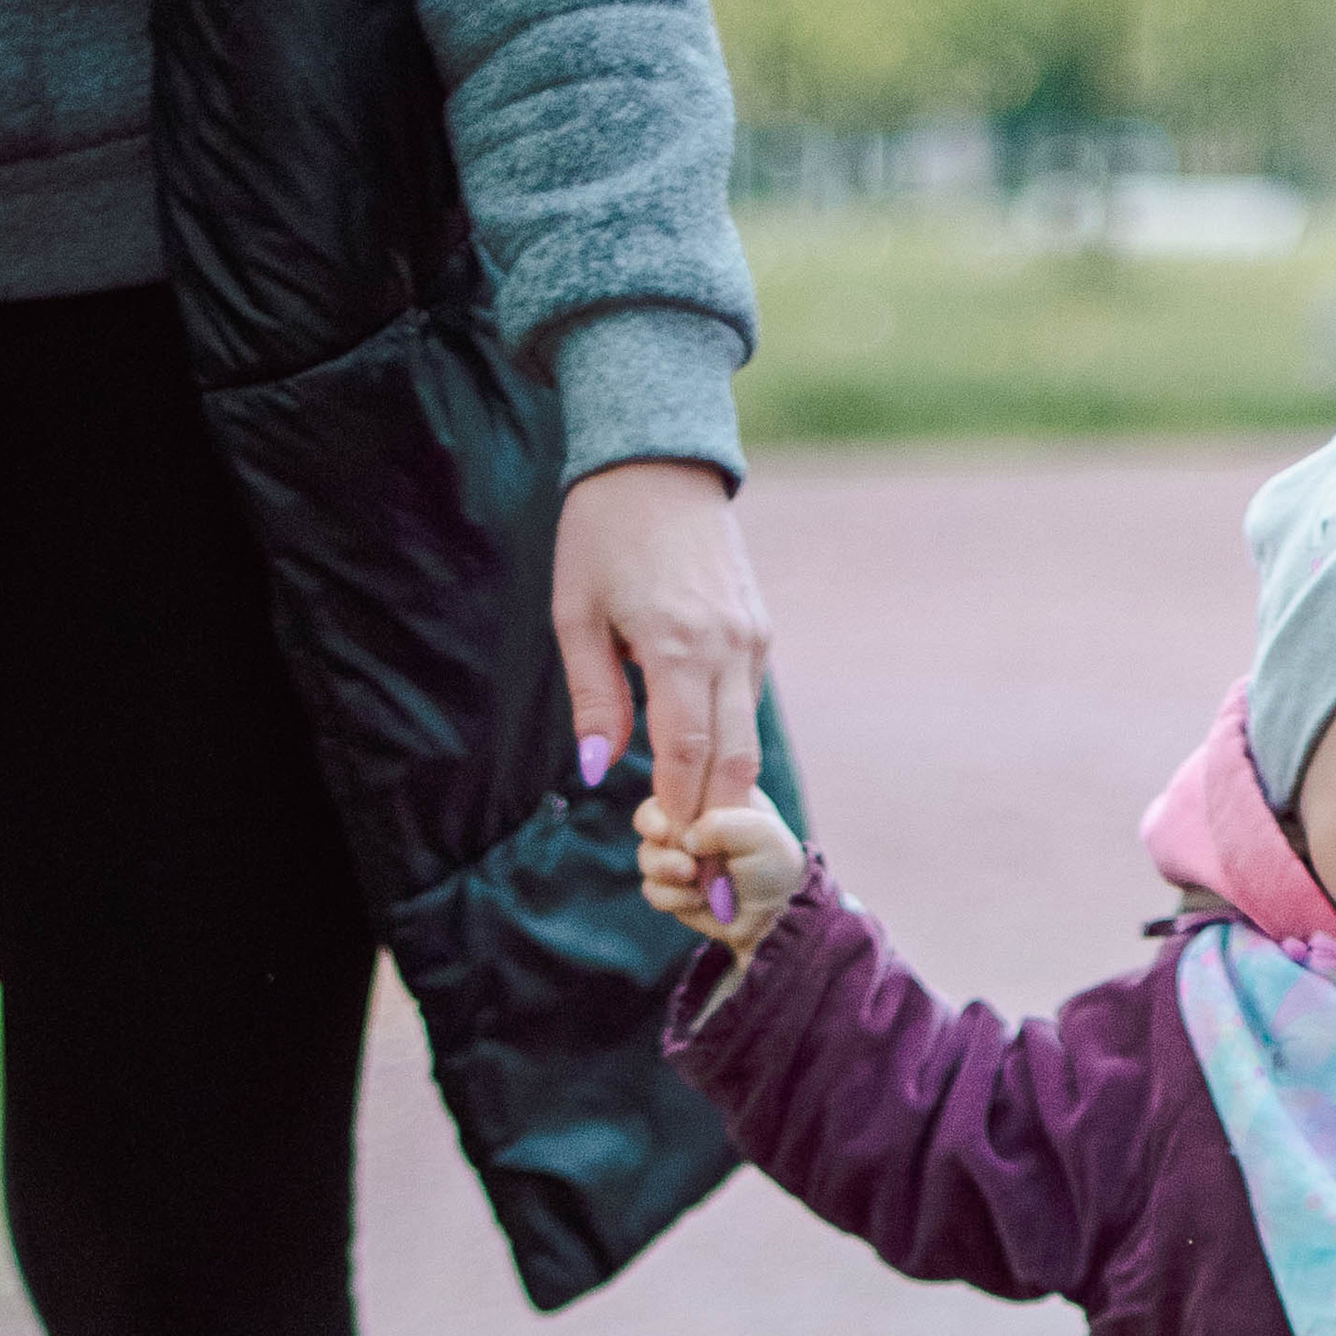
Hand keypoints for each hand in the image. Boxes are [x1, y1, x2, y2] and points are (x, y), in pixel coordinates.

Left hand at [552, 459, 770, 827]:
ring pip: (747, 737)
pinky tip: (703, 770)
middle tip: (700, 872)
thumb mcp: (576, 614)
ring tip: (700, 835)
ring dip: (726, 788)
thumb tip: (598, 769)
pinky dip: (728, 743)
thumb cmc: (603, 535)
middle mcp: (729, 648)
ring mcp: (753, 639)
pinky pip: (747, 702)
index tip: (674, 856)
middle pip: (734, 761)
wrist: (659, 464)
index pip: (690, 755)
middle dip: (718, 822)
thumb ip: (594, 697)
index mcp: (679, 647)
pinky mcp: (759, 630)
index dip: (684, 812)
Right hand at [636, 791, 805, 958]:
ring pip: (647, 857)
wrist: (775, 913)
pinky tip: (699, 900)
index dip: (660, 808)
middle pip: (649, 822)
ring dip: (665, 870)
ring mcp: (678, 855)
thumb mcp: (761, 834)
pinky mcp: (673, 887)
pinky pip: (653, 889)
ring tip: (693, 879)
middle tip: (686, 865)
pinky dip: (672, 897)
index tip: (665, 830)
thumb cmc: (774, 864)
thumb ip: (723, 825)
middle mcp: (689, 823)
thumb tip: (687, 839)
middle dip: (659, 843)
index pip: (671, 787)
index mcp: (710, 795)